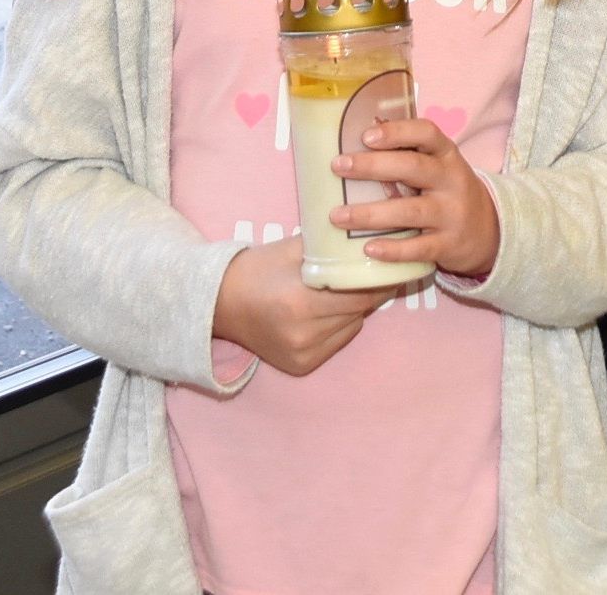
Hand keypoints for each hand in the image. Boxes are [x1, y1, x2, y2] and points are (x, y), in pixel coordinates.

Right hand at [211, 236, 394, 376]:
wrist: (219, 304)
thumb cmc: (256, 269)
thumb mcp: (293, 248)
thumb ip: (330, 246)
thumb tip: (370, 239)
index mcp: (300, 302)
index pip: (358, 293)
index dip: (376, 278)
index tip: (388, 265)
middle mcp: (304, 334)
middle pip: (357, 311)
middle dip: (369, 291)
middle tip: (377, 272)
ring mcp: (303, 354)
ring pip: (351, 326)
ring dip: (355, 309)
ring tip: (348, 289)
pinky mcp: (301, 366)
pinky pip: (337, 341)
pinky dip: (340, 325)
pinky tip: (328, 310)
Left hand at [330, 118, 500, 279]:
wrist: (487, 232)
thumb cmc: (446, 191)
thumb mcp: (438, 166)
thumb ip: (407, 153)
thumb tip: (360, 137)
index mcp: (446, 154)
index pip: (427, 133)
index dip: (397, 131)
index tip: (366, 136)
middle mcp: (452, 181)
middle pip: (413, 168)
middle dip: (373, 166)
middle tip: (338, 166)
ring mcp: (452, 214)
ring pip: (411, 211)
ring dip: (371, 214)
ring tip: (337, 215)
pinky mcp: (449, 244)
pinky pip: (419, 248)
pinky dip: (393, 249)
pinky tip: (368, 248)